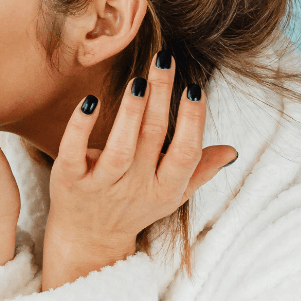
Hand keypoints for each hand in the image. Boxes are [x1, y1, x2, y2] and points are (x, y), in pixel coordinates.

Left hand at [40, 53, 237, 290]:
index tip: (195, 88)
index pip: (185, 154)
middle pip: (153, 139)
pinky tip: (90, 101)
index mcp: (164, 188)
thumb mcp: (170, 196)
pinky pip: (73, 152)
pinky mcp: (68, 181)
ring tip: (138, 81)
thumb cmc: (133, 209)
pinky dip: (80, 127)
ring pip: (120, 148)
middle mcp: (134, 187)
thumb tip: (231, 150)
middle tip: (164, 61)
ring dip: (130, 113)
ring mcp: (100, 186)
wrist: (87, 240)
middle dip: (161, 98)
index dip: (193, 122)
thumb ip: (198, 171)